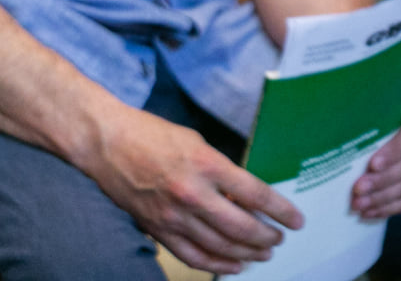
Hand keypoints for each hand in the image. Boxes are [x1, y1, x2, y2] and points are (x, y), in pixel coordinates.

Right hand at [81, 102, 302, 275]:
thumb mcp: (194, 141)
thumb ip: (220, 170)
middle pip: (244, 228)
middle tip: (278, 238)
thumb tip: (244, 197)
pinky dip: (218, 266)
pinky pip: (194, 256)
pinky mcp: (158, 229)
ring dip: (249, 254)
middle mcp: (193, 193)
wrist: (104, 142)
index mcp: (206, 164)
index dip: (282, 212)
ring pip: (223, 247)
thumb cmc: (148, 134)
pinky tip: (233, 266)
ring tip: (263, 253)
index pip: (256, 195)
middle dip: (268, 237)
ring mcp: (174, 215)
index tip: (296, 220)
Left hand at [352, 92, 400, 218]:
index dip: (396, 151)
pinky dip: (389, 207)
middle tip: (358, 189)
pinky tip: (369, 212)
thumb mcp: (378, 96)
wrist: (389, 108)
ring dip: (383, 197)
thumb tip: (339, 115)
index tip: (373, 164)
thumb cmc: (377, 98)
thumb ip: (371, 104)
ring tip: (358, 204)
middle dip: (383, 180)